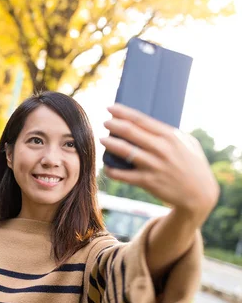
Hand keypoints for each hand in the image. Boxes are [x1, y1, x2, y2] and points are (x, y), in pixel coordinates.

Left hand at [100, 104, 218, 223]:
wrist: (200, 194)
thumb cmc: (193, 165)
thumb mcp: (188, 143)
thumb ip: (169, 133)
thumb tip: (147, 124)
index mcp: (170, 136)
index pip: (141, 119)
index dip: (123, 112)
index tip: (110, 108)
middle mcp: (161, 149)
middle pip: (130, 131)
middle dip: (113, 125)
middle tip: (105, 122)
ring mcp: (153, 165)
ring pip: (124, 151)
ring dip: (109, 144)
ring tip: (102, 139)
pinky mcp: (147, 182)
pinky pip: (122, 175)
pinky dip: (111, 169)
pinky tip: (106, 165)